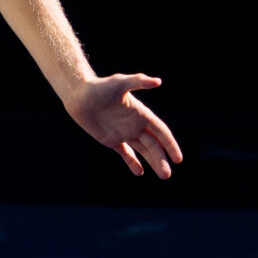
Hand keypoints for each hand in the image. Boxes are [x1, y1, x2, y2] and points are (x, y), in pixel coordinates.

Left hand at [64, 73, 182, 178]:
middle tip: (166, 176)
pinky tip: (139, 172)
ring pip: (143, 151)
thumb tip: (158, 81)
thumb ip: (139, 82)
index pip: (161, 131)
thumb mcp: (120, 82)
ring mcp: (124, 133)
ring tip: (163, 176)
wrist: (79, 95)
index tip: (178, 159)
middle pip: (154, 145)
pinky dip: (133, 163)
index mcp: (141, 113)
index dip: (170, 144)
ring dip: (153, 162)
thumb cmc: (99, 86)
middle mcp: (135, 125)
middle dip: (161, 159)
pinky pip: (126, 153)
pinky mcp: (112, 140)